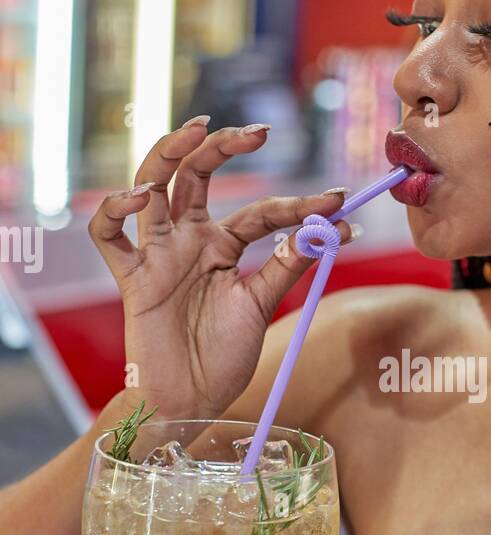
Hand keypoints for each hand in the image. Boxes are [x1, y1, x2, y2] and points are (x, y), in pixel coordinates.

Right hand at [87, 118, 354, 416]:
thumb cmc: (223, 358)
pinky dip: (114, 210)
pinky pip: (107, 237)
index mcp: (222, 246)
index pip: (261, 211)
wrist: (190, 403)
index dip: (300, 206)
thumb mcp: (261, 305)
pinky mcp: (132, 280)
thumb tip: (334, 230)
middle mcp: (188, 241)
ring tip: (196, 131)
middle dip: (223, 145)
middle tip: (259, 131)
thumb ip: (289, 266)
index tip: (339, 201)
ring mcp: (158, 256)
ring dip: (168, 154)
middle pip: (195, 174)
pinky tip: (139, 198)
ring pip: (150, 186)